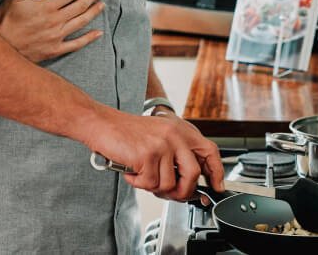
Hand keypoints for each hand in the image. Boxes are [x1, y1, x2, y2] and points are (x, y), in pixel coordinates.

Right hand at [0, 0, 105, 62]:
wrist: (0, 46)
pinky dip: (89, 38)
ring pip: (81, 22)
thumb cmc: (6, 19)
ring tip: (102, 4)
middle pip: (80, 6)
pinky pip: (76, 44)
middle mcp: (55, 21)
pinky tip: (98, 33)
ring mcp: (56, 37)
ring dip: (94, 12)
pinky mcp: (55, 50)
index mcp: (46, 6)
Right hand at [87, 109, 224, 201]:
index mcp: (181, 129)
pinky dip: (139, 183)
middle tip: (171, 193)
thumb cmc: (126, 132)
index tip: (215, 186)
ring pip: (169, 184)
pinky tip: (132, 171)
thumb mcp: (159, 136)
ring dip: (153, 186)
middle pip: (193, 174)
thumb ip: (176, 154)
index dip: (216, 172)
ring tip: (142, 174)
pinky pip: (150, 184)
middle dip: (183, 191)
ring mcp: (162, 144)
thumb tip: (190, 183)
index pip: (209, 152)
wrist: (102, 124)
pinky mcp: (148, 155)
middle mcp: (175, 135)